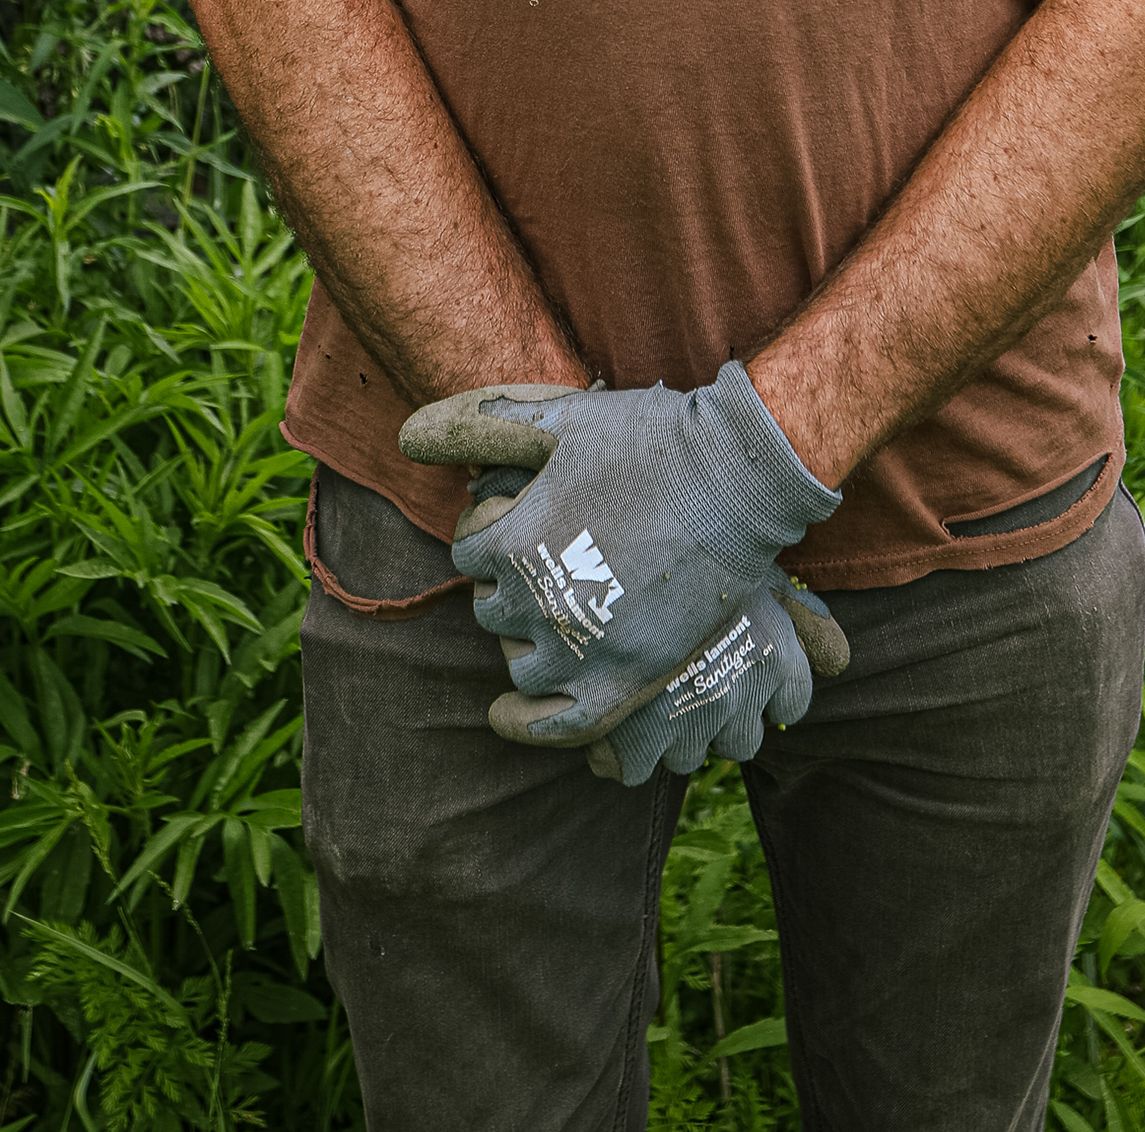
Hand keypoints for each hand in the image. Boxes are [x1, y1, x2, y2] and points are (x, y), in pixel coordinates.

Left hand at [398, 366, 840, 744]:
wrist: (737, 473)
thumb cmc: (646, 438)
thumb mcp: (557, 421)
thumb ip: (478, 426)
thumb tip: (407, 435)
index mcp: (510, 541)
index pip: (469, 551)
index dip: (495, 527)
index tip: (528, 511)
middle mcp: (537, 602)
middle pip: (493, 608)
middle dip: (512, 582)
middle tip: (555, 552)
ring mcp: (584, 646)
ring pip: (519, 664)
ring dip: (528, 639)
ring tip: (558, 607)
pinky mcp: (630, 676)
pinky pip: (561, 723)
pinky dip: (531, 725)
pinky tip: (510, 715)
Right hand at [585, 570, 846, 786]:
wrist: (607, 554)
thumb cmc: (691, 550)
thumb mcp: (753, 568)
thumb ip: (802, 616)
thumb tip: (841, 661)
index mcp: (775, 655)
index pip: (791, 705)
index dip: (766, 691)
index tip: (737, 669)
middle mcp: (739, 694)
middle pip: (742, 742)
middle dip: (717, 719)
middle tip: (684, 678)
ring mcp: (687, 721)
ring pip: (689, 757)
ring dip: (669, 733)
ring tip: (643, 686)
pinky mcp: (634, 743)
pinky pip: (634, 769)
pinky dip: (618, 749)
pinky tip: (608, 707)